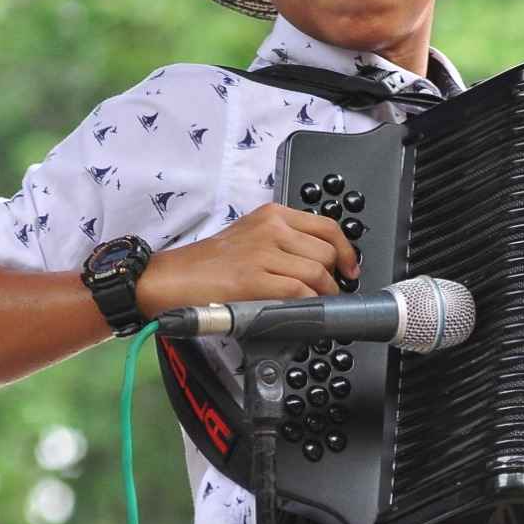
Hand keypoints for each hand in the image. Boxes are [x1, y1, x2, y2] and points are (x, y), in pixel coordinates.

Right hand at [137, 203, 359, 314]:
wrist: (173, 277)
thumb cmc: (210, 263)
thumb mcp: (251, 236)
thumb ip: (284, 241)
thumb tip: (321, 262)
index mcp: (273, 214)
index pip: (328, 226)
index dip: (347, 251)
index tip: (350, 268)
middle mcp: (271, 228)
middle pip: (327, 252)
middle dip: (333, 277)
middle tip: (327, 291)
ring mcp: (263, 252)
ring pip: (317, 273)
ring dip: (323, 294)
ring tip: (314, 303)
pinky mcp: (254, 278)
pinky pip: (299, 292)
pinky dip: (308, 303)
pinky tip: (302, 309)